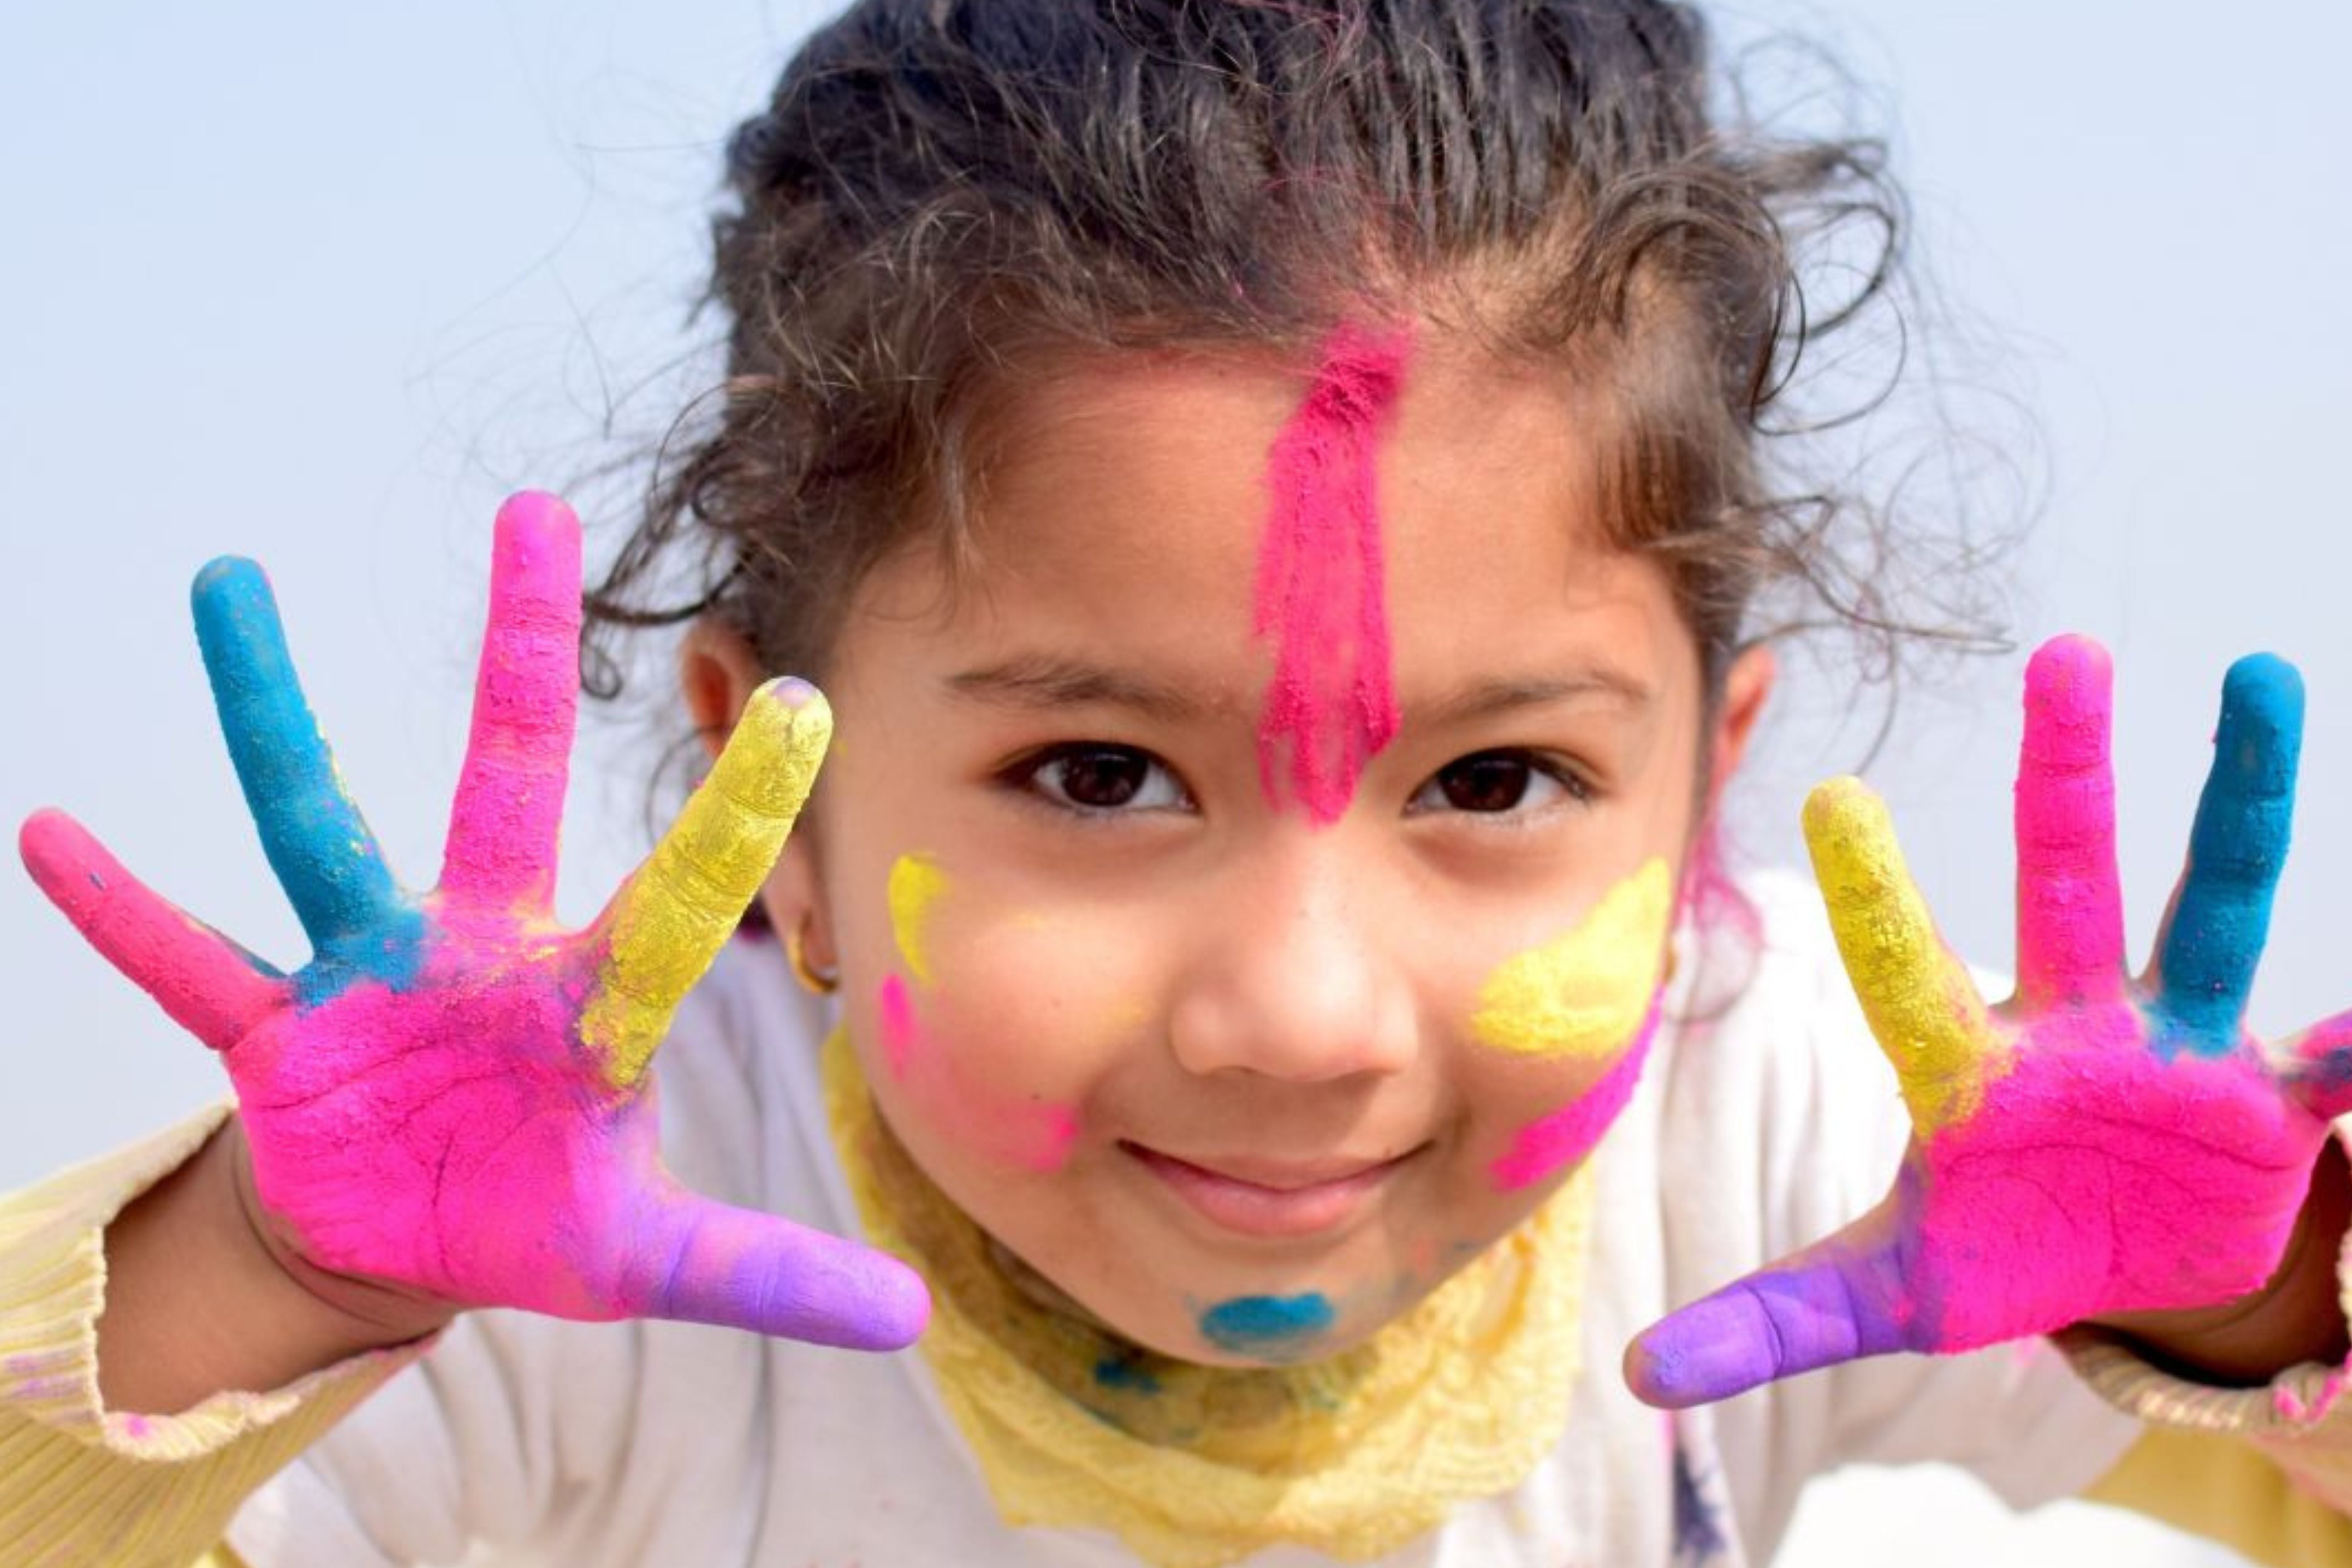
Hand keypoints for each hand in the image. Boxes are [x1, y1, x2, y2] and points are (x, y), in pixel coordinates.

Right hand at [20, 493, 926, 1350]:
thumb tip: (909, 1320)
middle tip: (533, 509)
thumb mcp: (649, 1261)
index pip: (682, 897)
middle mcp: (482, 953)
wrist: (409, 1236)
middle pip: (509, 777)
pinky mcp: (276, 1030)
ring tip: (229, 581)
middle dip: (522, 651)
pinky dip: (125, 911)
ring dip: (270, 711)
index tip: (808, 701)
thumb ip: (766, 1271)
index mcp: (588, 1004)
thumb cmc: (535, 1216)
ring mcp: (370, 976)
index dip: (738, 812)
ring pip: (316, 823)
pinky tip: (53, 835)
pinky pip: (188, 962)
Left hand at [1626, 635, 2347, 1406]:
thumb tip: (1635, 1377)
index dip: (1875, 896)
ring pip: (2213, 906)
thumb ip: (1769, 1322)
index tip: (1833, 795)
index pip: (1905, 969)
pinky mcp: (2266, 1101)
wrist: (2121, 1280)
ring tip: (2261, 674)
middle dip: (2066, 772)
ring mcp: (2178, 1050)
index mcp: (1967, 1071)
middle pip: (2064, 879)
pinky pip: (2328, 1066)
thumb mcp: (1887, 1298)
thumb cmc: (1995, 1254)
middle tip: (2064, 647)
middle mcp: (2071, 1028)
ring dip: (2241, 801)